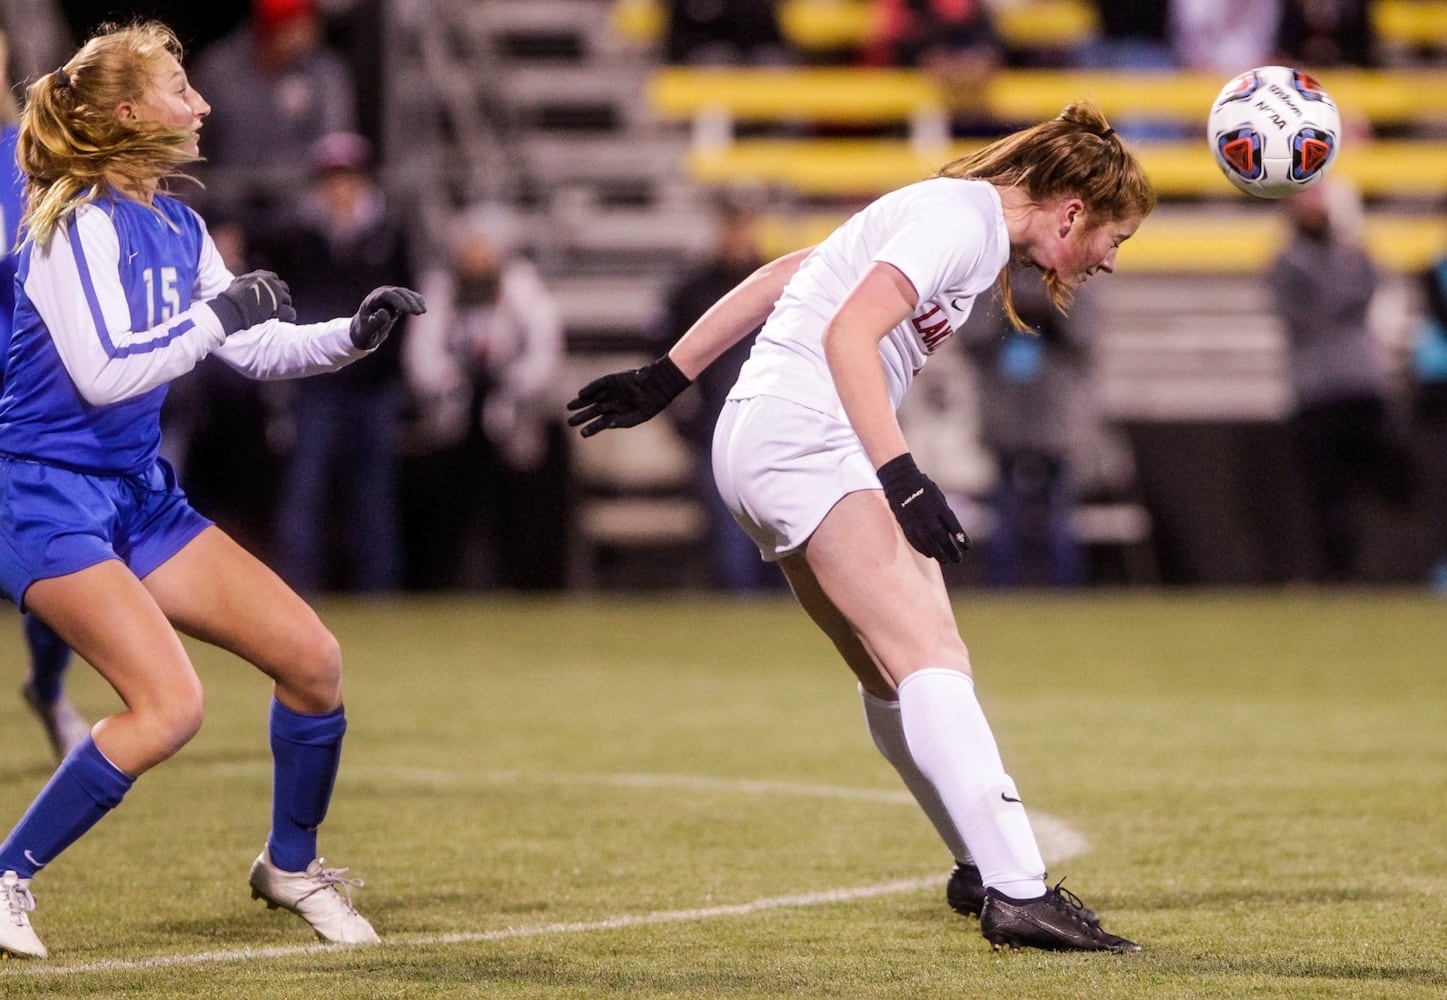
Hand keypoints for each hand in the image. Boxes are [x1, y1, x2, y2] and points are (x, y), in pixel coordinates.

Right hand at [207, 270, 294, 334]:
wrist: (233, 306)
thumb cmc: (232, 297)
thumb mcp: (237, 283)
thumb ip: (244, 281)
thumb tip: (239, 282)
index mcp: (261, 276)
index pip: (273, 278)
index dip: (274, 286)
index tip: (272, 292)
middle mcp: (271, 283)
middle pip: (283, 287)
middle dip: (282, 295)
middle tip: (278, 303)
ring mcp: (276, 294)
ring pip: (287, 299)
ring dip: (285, 305)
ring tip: (282, 313)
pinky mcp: (278, 307)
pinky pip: (290, 311)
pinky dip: (290, 315)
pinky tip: (287, 318)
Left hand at [350, 286, 427, 349]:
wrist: (363, 331)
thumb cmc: (364, 333)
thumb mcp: (367, 332)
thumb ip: (375, 323)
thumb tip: (385, 313)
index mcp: (371, 301)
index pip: (386, 295)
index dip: (398, 300)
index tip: (409, 310)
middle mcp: (379, 295)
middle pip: (397, 292)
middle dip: (409, 301)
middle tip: (420, 312)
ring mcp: (388, 296)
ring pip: (404, 293)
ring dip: (415, 301)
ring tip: (423, 311)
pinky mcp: (395, 300)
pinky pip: (407, 297)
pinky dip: (416, 300)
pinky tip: (423, 306)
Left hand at [565, 355, 689, 436]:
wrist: (658, 386)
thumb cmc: (651, 404)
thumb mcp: (638, 417)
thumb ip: (622, 422)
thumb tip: (608, 426)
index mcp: (617, 414)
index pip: (600, 423)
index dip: (591, 428)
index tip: (582, 434)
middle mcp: (612, 403)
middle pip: (593, 411)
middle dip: (581, 416)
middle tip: (569, 422)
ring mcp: (611, 391)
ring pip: (592, 398)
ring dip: (581, 402)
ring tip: (570, 408)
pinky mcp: (613, 380)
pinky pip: (599, 384)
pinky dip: (590, 388)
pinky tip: (581, 394)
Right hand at [876, 452, 969, 562]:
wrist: (900, 481)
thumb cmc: (923, 487)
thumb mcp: (938, 496)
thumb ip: (944, 512)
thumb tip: (950, 531)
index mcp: (939, 506)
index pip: (953, 526)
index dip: (961, 537)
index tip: (967, 547)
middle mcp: (928, 515)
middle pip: (942, 537)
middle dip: (951, 550)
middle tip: (958, 559)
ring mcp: (916, 521)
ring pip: (928, 542)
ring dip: (938, 553)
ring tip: (945, 561)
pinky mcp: (905, 525)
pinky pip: (915, 541)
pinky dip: (923, 549)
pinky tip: (929, 555)